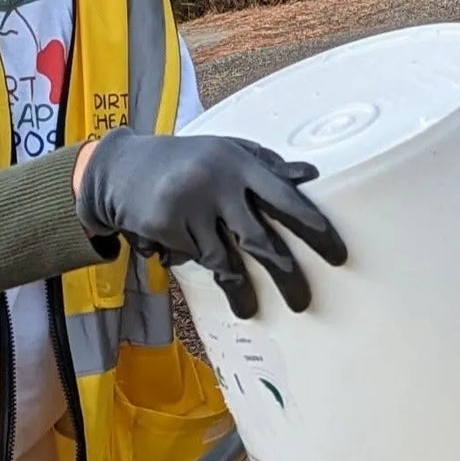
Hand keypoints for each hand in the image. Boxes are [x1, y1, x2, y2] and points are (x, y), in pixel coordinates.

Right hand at [76, 128, 346, 316]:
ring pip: (226, 261)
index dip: (315, 229)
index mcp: (241, 162)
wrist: (121, 167)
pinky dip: (197, 263)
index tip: (338, 256)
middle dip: (287, 276)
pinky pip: (194, 259)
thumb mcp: (226, 150)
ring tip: (249, 310)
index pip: (287, 199)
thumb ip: (266, 164)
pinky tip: (188, 259)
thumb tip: (311, 174)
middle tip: (303, 303)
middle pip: (262, 240)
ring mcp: (191, 205)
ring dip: (242, 291)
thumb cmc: (187, 159)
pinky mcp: (166, 225)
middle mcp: (219, 182)